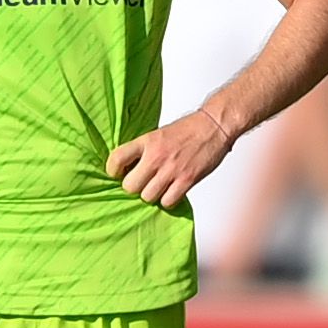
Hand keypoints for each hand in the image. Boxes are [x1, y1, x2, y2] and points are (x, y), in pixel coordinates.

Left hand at [106, 108, 234, 208]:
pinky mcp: (187, 180)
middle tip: (142, 182)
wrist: (214, 126)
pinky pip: (168, 201)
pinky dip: (169, 200)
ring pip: (148, 197)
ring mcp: (171, 169)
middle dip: (135, 187)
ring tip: (159, 187)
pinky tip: (172, 191)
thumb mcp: (159, 134)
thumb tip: (128, 168)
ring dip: (152, 195)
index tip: (118, 173)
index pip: (116, 158)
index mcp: (147, 141)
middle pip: (130, 186)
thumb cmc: (188, 129)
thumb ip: (144, 150)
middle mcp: (156, 156)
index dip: (113, 170)